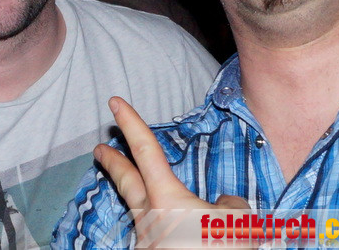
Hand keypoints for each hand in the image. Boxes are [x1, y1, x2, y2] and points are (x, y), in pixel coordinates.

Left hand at [94, 96, 248, 247]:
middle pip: (126, 181)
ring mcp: (146, 243)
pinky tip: (191, 243)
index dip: (131, 122)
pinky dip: (173, 238)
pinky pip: (161, 241)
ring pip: (148, 217)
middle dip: (113, 163)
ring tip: (187, 221)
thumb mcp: (238, 220)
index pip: (145, 150)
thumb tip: (219, 204)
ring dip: (156, 211)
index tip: (115, 102)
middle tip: (100, 149)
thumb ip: (227, 203)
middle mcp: (149, 219)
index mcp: (167, 198)